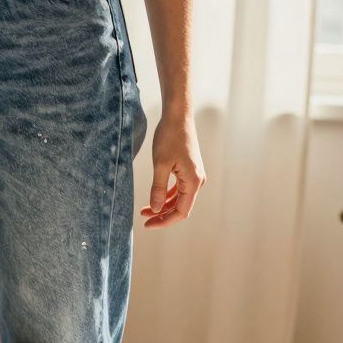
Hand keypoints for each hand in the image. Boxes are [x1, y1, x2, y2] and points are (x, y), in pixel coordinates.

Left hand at [140, 113, 205, 228]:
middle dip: (162, 215)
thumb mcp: (160, 164)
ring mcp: (194, 175)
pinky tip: (153, 199)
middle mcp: (197, 181)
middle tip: (144, 220)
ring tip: (144, 211)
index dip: (165, 221)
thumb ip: (158, 188)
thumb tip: (155, 209)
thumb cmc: (169, 137)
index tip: (148, 225)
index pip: (181, 211)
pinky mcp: (188, 170)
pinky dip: (166, 195)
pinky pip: (178, 189)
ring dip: (163, 206)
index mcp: (193, 181)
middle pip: (180, 207)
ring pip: (178, 198)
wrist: (178, 117)